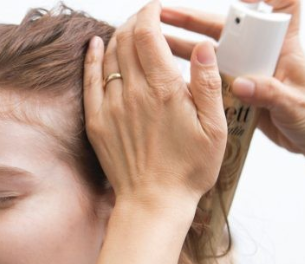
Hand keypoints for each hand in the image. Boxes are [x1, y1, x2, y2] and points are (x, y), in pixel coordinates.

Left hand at [83, 0, 226, 213]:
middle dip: (135, 21)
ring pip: (108, 56)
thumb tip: (204, 47)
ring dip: (118, 37)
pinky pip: (90, 80)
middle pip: (125, 39)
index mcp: (163, 89)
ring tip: (130, 33)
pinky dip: (93, 58)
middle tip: (146, 20)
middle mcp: (133, 93)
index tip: (156, 8)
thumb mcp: (214, 128)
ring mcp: (111, 107)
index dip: (149, 13)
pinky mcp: (97, 122)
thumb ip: (208, 83)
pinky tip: (96, 47)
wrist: (154, 203)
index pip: (146, 33)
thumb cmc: (189, 169)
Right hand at [161, 0, 304, 158]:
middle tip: (163, 13)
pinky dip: (193, 74)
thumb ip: (269, 93)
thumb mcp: (294, 104)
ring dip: (186, 45)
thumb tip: (240, 84)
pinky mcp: (241, 90)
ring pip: (214, 52)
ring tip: (155, 39)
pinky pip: (213, 78)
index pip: (282, 4)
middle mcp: (262, 53)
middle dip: (194, 19)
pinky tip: (168, 72)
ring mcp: (250, 71)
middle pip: (227, 27)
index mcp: (283, 46)